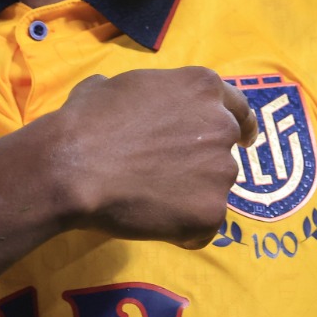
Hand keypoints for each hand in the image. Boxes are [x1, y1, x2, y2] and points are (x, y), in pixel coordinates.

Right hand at [43, 67, 259, 247]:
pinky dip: (183, 230)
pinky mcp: (211, 212)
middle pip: (226, 149)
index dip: (239, 125)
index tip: (243, 139)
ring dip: (192, 195)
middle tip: (178, 176)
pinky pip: (203, 226)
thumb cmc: (86, 120)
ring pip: (215, 188)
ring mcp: (221, 171)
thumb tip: (120, 98)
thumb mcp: (111, 86)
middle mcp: (221, 125)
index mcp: (202, 87)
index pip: (238, 107)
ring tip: (151, 200)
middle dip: (207, 162)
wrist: (73, 167)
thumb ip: (139, 94)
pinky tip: (152, 223)